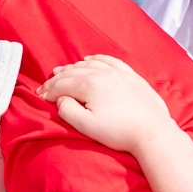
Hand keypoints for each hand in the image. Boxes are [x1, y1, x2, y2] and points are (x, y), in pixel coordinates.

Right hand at [42, 54, 176, 153]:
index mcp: (90, 85)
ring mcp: (119, 73)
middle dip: (56, 79)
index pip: (61, 84)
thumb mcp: (86, 126)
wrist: (152, 132)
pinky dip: (97, 59)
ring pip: (90, 64)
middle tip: (46, 87)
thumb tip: (61, 99)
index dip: (48, 91)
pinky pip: (110, 61)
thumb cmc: (119, 132)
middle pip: (73, 72)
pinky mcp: (132, 76)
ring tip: (61, 72)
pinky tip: (90, 59)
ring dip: (72, 67)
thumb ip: (67, 110)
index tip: (41, 98)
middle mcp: (103, 73)